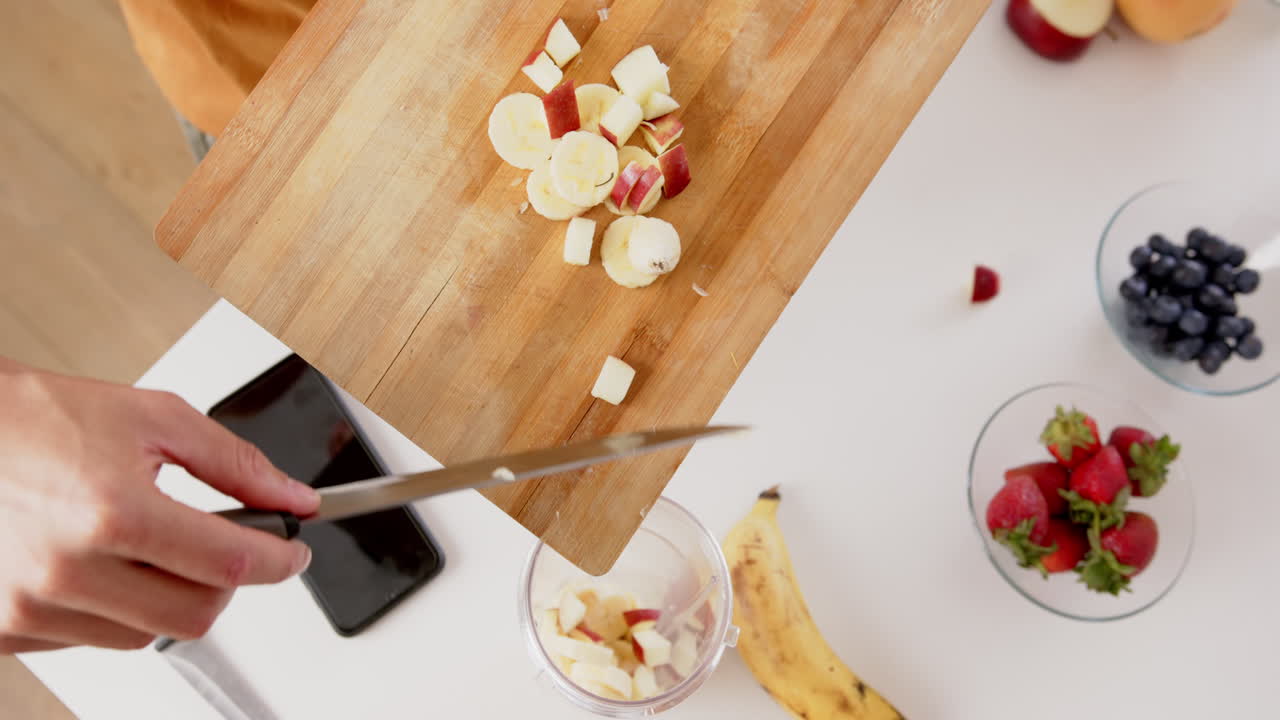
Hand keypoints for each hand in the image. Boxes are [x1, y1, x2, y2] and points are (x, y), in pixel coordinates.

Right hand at [0, 359, 318, 652]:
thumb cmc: (41, 418)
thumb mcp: (154, 419)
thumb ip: (235, 463)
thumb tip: (293, 497)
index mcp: (114, 513)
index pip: (230, 563)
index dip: (279, 560)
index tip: (292, 552)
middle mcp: (69, 569)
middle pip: (195, 614)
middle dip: (227, 582)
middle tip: (225, 546)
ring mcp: (31, 606)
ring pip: (146, 634)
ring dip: (167, 596)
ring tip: (145, 543)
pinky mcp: (4, 627)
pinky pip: (91, 640)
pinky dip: (115, 609)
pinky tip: (101, 563)